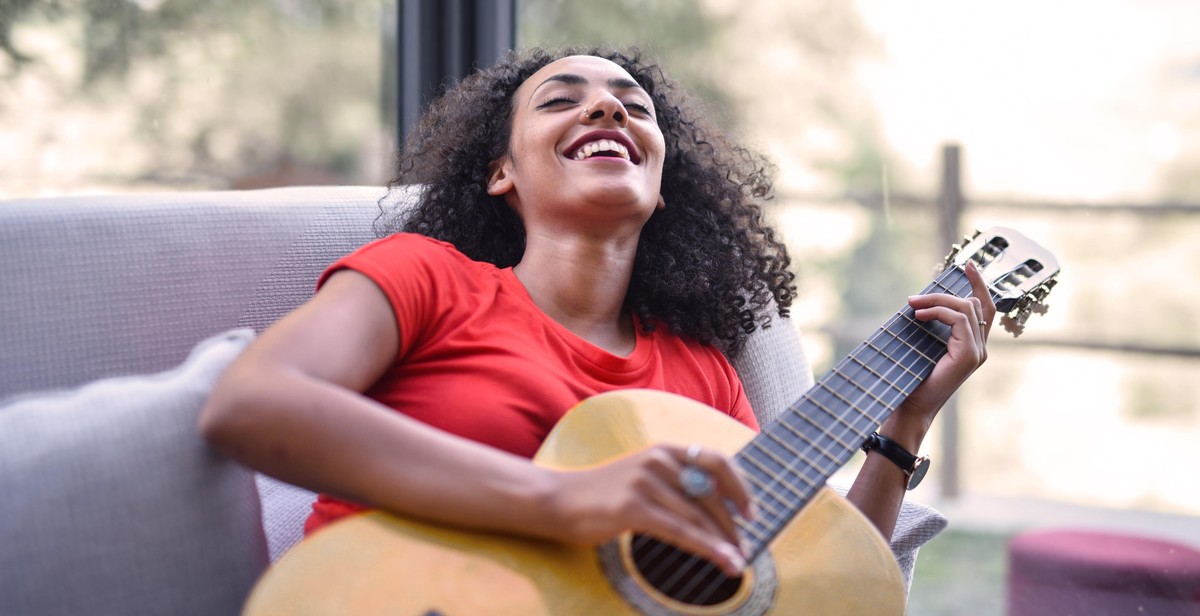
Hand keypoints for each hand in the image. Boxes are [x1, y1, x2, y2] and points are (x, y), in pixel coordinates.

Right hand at [543, 443, 752, 576]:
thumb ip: (675, 483)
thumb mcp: (643, 476)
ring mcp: (644, 482)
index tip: (751, 512)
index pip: (717, 459)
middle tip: (744, 547)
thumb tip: (715, 508)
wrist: (557, 500)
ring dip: (724, 542)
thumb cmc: (602, 494)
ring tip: (737, 562)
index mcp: (663, 450)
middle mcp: (657, 460)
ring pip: (697, 516)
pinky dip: (707, 548)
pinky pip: (680, 531)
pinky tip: (723, 560)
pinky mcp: (632, 507)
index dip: (740, 486)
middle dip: (732, 524)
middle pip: (711, 493)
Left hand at [892, 260, 995, 429]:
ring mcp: (977, 352)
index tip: (967, 265)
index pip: (984, 308)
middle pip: (975, 303)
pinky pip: (959, 320)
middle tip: (914, 298)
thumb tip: (920, 301)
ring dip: (937, 301)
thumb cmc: (913, 378)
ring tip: (912, 306)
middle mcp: (980, 348)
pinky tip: (918, 316)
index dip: (979, 284)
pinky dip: (938, 312)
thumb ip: (932, 325)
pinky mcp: (969, 355)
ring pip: (967, 308)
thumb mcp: (923, 344)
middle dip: (944, 293)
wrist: (911, 406)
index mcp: (972, 345)